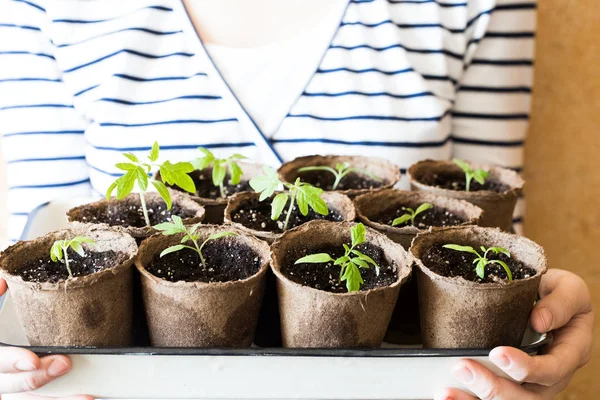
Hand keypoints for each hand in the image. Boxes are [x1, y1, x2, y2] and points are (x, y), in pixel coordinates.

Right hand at [0, 279, 92, 399]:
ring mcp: (7, 392)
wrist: (2, 363)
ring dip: (57, 398)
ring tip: (83, 393)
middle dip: (39, 377)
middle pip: (11, 386)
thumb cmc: (2, 340)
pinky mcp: (20, 399)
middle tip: (65, 363)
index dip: (13, 361)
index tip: (33, 360)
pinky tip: (84, 397)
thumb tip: (4, 278)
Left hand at [435, 269, 593, 399]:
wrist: (543, 295)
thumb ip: (561, 302)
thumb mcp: (568, 287)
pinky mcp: (510, 382)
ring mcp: (530, 382)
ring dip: (476, 398)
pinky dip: (468, 399)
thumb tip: (539, 322)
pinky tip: (448, 394)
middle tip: (463, 367)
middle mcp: (552, 374)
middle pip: (527, 397)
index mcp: (571, 352)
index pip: (553, 370)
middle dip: (494, 387)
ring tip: (448, 390)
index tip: (497, 353)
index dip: (526, 368)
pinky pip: (493, 397)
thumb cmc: (556, 292)